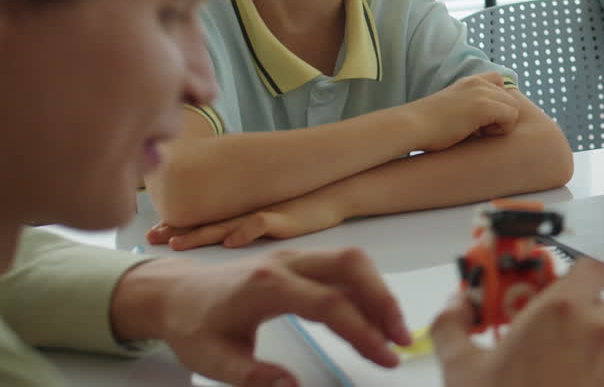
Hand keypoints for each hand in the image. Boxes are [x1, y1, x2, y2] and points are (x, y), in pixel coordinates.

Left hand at [111, 248, 411, 386]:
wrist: (174, 292)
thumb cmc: (193, 325)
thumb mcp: (214, 360)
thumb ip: (254, 376)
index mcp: (265, 286)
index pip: (328, 302)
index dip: (362, 330)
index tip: (385, 357)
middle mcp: (286, 262)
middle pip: (351, 265)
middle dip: (384, 300)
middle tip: (401, 339)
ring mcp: (295, 257)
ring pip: (352, 261)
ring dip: (379, 293)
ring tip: (393, 333)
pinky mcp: (301, 261)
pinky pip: (343, 267)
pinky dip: (366, 289)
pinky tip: (372, 319)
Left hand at [147, 193, 343, 249]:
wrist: (334, 193)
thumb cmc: (304, 205)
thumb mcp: (271, 214)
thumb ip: (249, 221)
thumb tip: (230, 231)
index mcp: (241, 214)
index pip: (203, 219)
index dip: (178, 225)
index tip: (153, 232)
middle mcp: (246, 213)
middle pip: (206, 222)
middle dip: (178, 230)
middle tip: (152, 237)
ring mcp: (263, 214)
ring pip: (226, 224)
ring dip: (202, 234)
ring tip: (177, 242)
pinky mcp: (283, 218)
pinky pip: (261, 224)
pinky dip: (245, 231)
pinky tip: (231, 240)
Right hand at [412, 72, 522, 151]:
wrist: (411, 126)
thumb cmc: (427, 127)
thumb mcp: (452, 110)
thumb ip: (470, 109)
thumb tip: (488, 124)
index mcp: (469, 82)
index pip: (501, 84)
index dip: (498, 104)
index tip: (480, 121)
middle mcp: (477, 82)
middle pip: (511, 98)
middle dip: (500, 116)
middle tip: (478, 130)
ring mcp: (481, 92)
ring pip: (514, 108)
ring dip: (501, 124)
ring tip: (477, 133)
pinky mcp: (483, 106)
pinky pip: (511, 117)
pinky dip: (500, 130)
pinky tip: (478, 135)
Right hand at [431, 258, 603, 386]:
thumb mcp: (462, 372)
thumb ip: (451, 328)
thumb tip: (452, 308)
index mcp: (560, 311)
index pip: (588, 268)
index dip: (570, 278)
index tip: (545, 293)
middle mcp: (599, 330)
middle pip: (598, 304)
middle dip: (574, 319)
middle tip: (545, 341)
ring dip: (596, 347)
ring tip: (564, 372)